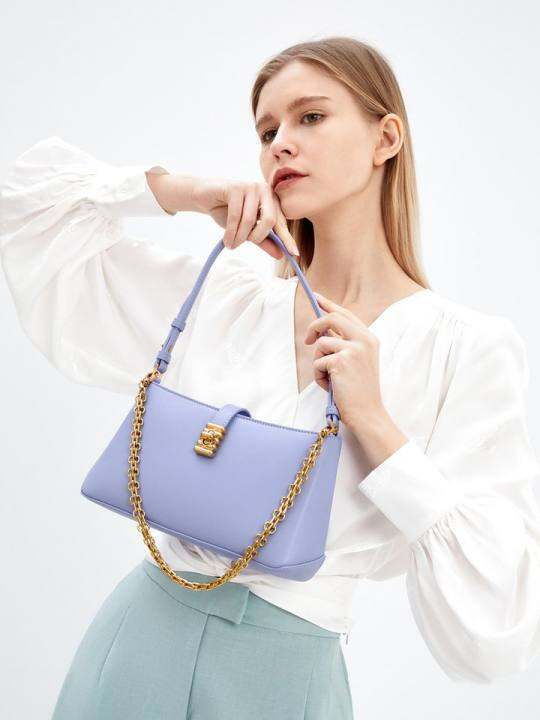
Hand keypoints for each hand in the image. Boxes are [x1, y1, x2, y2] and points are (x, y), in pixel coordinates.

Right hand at [191, 177, 298, 259]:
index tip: (294, 254)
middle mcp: (264, 190)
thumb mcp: (247, 230)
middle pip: (270, 220)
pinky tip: (226, 240)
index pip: (281, 222)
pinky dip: (230, 232)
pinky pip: (235, 216)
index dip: (286, 239)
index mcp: (271, 200)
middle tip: (247, 243)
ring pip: (250, 221)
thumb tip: (280, 255)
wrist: (205, 198)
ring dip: (239, 237)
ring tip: (232, 244)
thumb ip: (264, 241)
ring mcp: (250, 187)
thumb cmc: (227, 212)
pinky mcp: (235, 187)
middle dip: (257, 237)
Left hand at [304, 291, 384, 428]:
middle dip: (314, 326)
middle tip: (307, 340)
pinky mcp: (341, 361)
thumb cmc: (359, 391)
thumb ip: (344, 344)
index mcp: (369, 338)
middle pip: (331, 318)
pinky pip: (317, 362)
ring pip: (321, 344)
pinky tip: (332, 387)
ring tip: (331, 379)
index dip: (329, 304)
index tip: (316, 297)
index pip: (346, 314)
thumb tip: (322, 330)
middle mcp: (364, 339)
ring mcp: (354, 349)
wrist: (367, 413)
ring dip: (319, 363)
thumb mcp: (357, 362)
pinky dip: (319, 376)